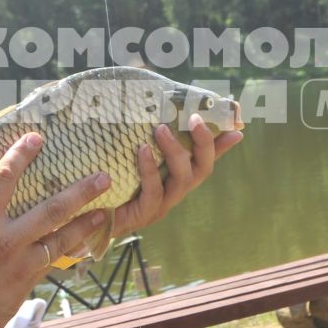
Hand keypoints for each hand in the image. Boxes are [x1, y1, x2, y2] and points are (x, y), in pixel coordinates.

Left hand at [111, 115, 243, 240]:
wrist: (90, 217)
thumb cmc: (112, 183)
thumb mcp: (130, 157)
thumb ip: (146, 139)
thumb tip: (152, 110)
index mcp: (176, 177)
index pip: (206, 158)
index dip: (222, 145)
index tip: (237, 127)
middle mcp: (175, 191)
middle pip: (203, 169)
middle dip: (205, 143)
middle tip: (195, 118)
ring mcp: (163, 204)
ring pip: (183, 179)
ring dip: (176, 152)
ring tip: (161, 129)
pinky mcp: (145, 214)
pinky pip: (154, 191)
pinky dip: (149, 169)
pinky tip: (142, 151)